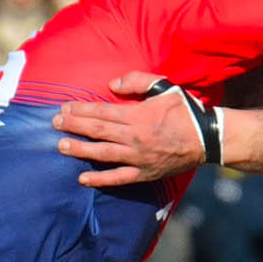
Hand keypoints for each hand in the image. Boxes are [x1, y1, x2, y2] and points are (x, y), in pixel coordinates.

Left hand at [54, 73, 201, 185]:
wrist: (207, 139)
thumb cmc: (185, 111)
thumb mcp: (165, 87)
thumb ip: (138, 81)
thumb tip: (112, 84)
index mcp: (137, 115)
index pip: (101, 111)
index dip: (80, 110)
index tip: (65, 108)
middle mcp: (134, 137)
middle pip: (97, 131)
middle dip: (74, 126)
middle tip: (55, 124)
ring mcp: (138, 157)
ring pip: (102, 154)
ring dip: (80, 150)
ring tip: (62, 147)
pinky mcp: (144, 173)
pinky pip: (118, 178)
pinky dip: (100, 179)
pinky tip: (83, 179)